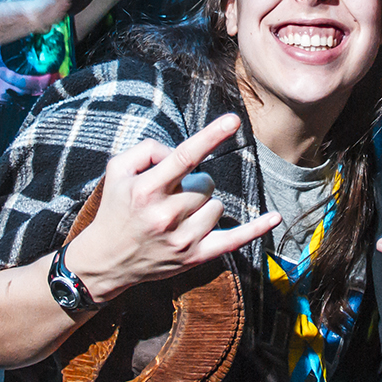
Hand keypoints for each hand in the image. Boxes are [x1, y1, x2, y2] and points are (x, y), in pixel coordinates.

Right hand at [62, 113, 280, 301]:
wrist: (106, 260)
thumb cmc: (116, 209)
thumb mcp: (117, 171)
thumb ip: (147, 150)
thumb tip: (179, 151)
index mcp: (147, 190)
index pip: (184, 157)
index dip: (210, 136)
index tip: (233, 120)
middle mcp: (166, 215)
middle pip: (206, 183)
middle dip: (193, 183)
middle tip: (171, 195)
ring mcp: (183, 239)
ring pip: (217, 206)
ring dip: (203, 205)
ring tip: (179, 214)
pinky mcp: (195, 257)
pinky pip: (234, 240)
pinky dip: (256, 229)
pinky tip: (275, 217)